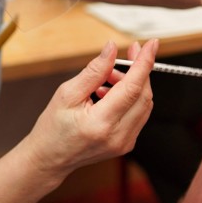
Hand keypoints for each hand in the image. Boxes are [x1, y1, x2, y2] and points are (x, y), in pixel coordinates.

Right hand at [24, 39, 156, 177]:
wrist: (50, 158)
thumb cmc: (54, 127)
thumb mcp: (67, 93)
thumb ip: (94, 71)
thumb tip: (112, 49)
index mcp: (100, 124)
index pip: (132, 88)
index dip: (144, 63)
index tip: (151, 45)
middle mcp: (117, 136)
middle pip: (144, 95)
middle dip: (140, 69)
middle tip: (129, 53)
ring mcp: (124, 143)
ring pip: (144, 104)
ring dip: (133, 84)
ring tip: (109, 77)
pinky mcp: (127, 143)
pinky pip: (139, 114)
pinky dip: (130, 98)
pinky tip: (110, 93)